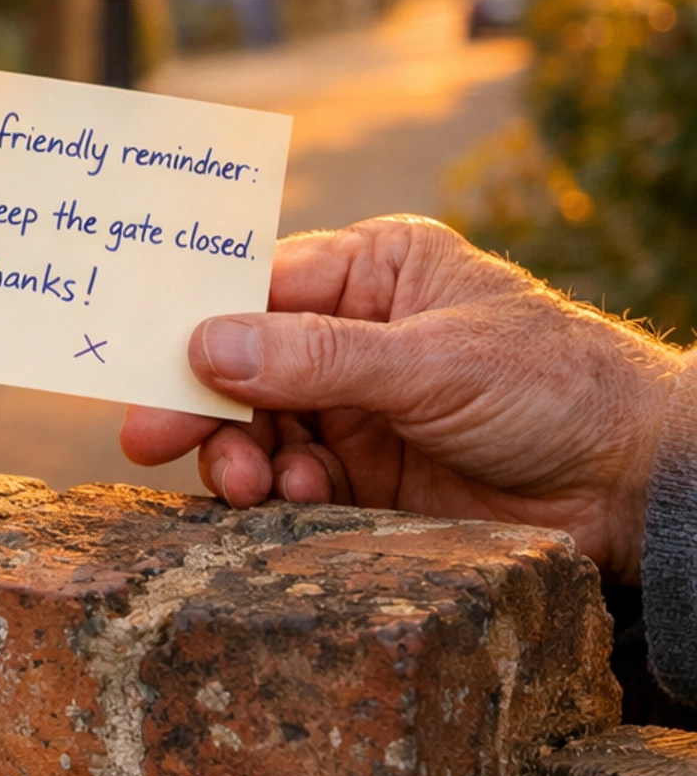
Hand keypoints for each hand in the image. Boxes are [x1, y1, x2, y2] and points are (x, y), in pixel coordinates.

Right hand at [120, 216, 681, 578]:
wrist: (630, 486)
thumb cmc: (553, 387)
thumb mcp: (431, 362)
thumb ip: (318, 359)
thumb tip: (207, 345)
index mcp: (376, 273)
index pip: (262, 287)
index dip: (199, 322)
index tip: (145, 361)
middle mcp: (357, 336)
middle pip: (246, 364)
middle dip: (203, 402)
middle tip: (153, 439)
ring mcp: (360, 410)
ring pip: (260, 428)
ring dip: (240, 455)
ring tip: (244, 483)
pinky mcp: (368, 480)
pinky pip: (293, 483)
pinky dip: (281, 496)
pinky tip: (297, 502)